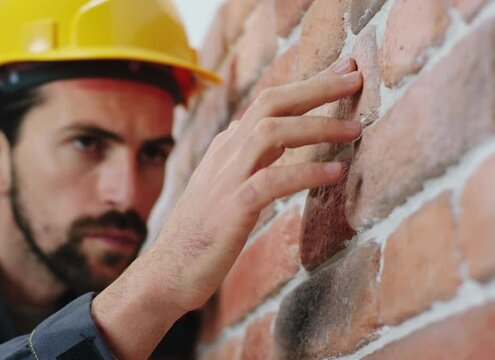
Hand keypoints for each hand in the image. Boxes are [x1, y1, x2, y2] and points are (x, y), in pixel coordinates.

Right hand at [92, 58, 362, 359]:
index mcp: (226, 148)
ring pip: (272, 132)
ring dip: (317, 126)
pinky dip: (306, 172)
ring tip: (355, 128)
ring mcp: (225, 179)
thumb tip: (277, 141)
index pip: (267, 103)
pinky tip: (335, 172)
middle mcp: (225, 154)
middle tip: (355, 76)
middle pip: (271, 103)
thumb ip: (248, 160)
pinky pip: (272, 180)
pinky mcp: (231, 208)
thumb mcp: (224, 187)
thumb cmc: (201, 235)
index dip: (306, 86)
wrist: (167, 272)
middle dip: (315, 87)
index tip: (341, 74)